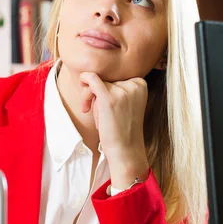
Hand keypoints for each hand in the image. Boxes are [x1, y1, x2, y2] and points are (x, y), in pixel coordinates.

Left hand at [80, 72, 149, 189]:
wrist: (125, 149)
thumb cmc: (122, 127)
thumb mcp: (126, 103)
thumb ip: (118, 87)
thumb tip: (95, 73)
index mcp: (141, 84)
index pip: (116, 76)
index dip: (106, 87)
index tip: (102, 102)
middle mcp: (134, 85)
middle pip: (106, 78)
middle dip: (95, 92)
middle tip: (92, 108)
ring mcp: (122, 91)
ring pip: (96, 82)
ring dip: (88, 96)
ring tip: (93, 113)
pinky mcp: (109, 98)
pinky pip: (92, 79)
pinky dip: (84, 79)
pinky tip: (82, 85)